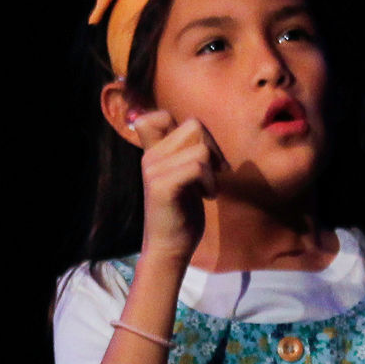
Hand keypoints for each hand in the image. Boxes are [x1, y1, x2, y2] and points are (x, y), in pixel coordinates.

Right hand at [128, 109, 219, 264]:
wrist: (169, 248)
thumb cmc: (181, 214)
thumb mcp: (183, 177)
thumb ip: (185, 154)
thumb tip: (205, 137)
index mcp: (153, 152)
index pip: (159, 115)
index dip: (187, 126)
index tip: (199, 153)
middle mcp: (150, 157)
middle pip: (194, 125)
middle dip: (213, 147)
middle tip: (214, 172)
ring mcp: (153, 170)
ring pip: (201, 148)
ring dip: (213, 169)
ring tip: (206, 188)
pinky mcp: (162, 186)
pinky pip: (198, 166)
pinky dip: (210, 182)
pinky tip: (207, 197)